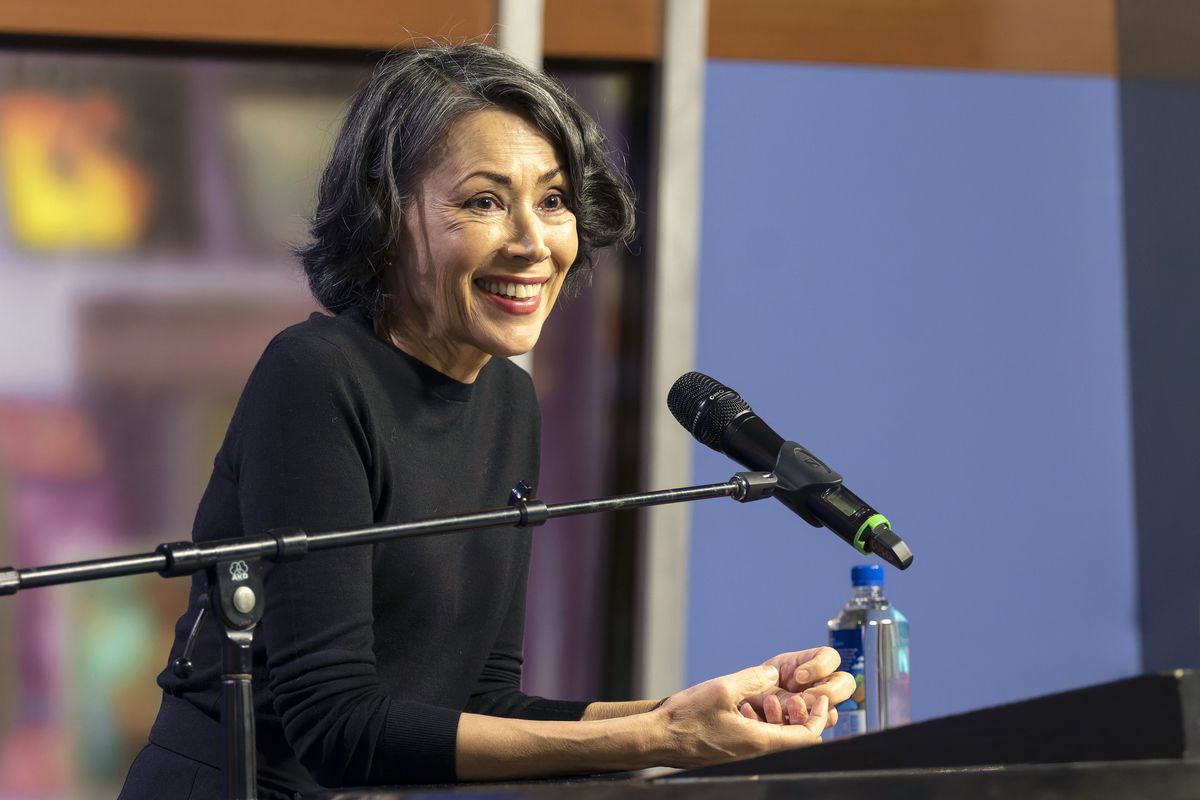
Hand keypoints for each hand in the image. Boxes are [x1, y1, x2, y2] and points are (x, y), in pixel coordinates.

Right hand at [652, 664, 829, 767]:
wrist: (657, 739)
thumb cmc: (685, 719)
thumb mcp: (722, 689)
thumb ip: (753, 679)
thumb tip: (774, 673)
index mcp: (759, 741)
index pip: (807, 737)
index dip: (818, 717)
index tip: (819, 698)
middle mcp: (754, 751)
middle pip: (793, 739)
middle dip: (798, 714)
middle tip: (789, 694)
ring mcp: (742, 753)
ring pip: (774, 738)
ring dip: (777, 717)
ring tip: (765, 697)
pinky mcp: (730, 750)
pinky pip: (756, 738)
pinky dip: (760, 722)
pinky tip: (743, 705)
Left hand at [739, 647, 854, 726]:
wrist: (722, 716)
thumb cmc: (734, 693)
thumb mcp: (747, 683)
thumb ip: (766, 684)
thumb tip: (786, 693)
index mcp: (801, 665)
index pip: (830, 657)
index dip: (821, 666)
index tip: (798, 676)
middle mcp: (810, 687)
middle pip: (845, 684)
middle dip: (828, 691)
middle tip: (803, 699)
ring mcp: (809, 709)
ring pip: (831, 713)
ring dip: (813, 714)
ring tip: (787, 713)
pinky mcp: (801, 730)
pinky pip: (810, 735)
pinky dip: (795, 732)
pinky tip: (772, 726)